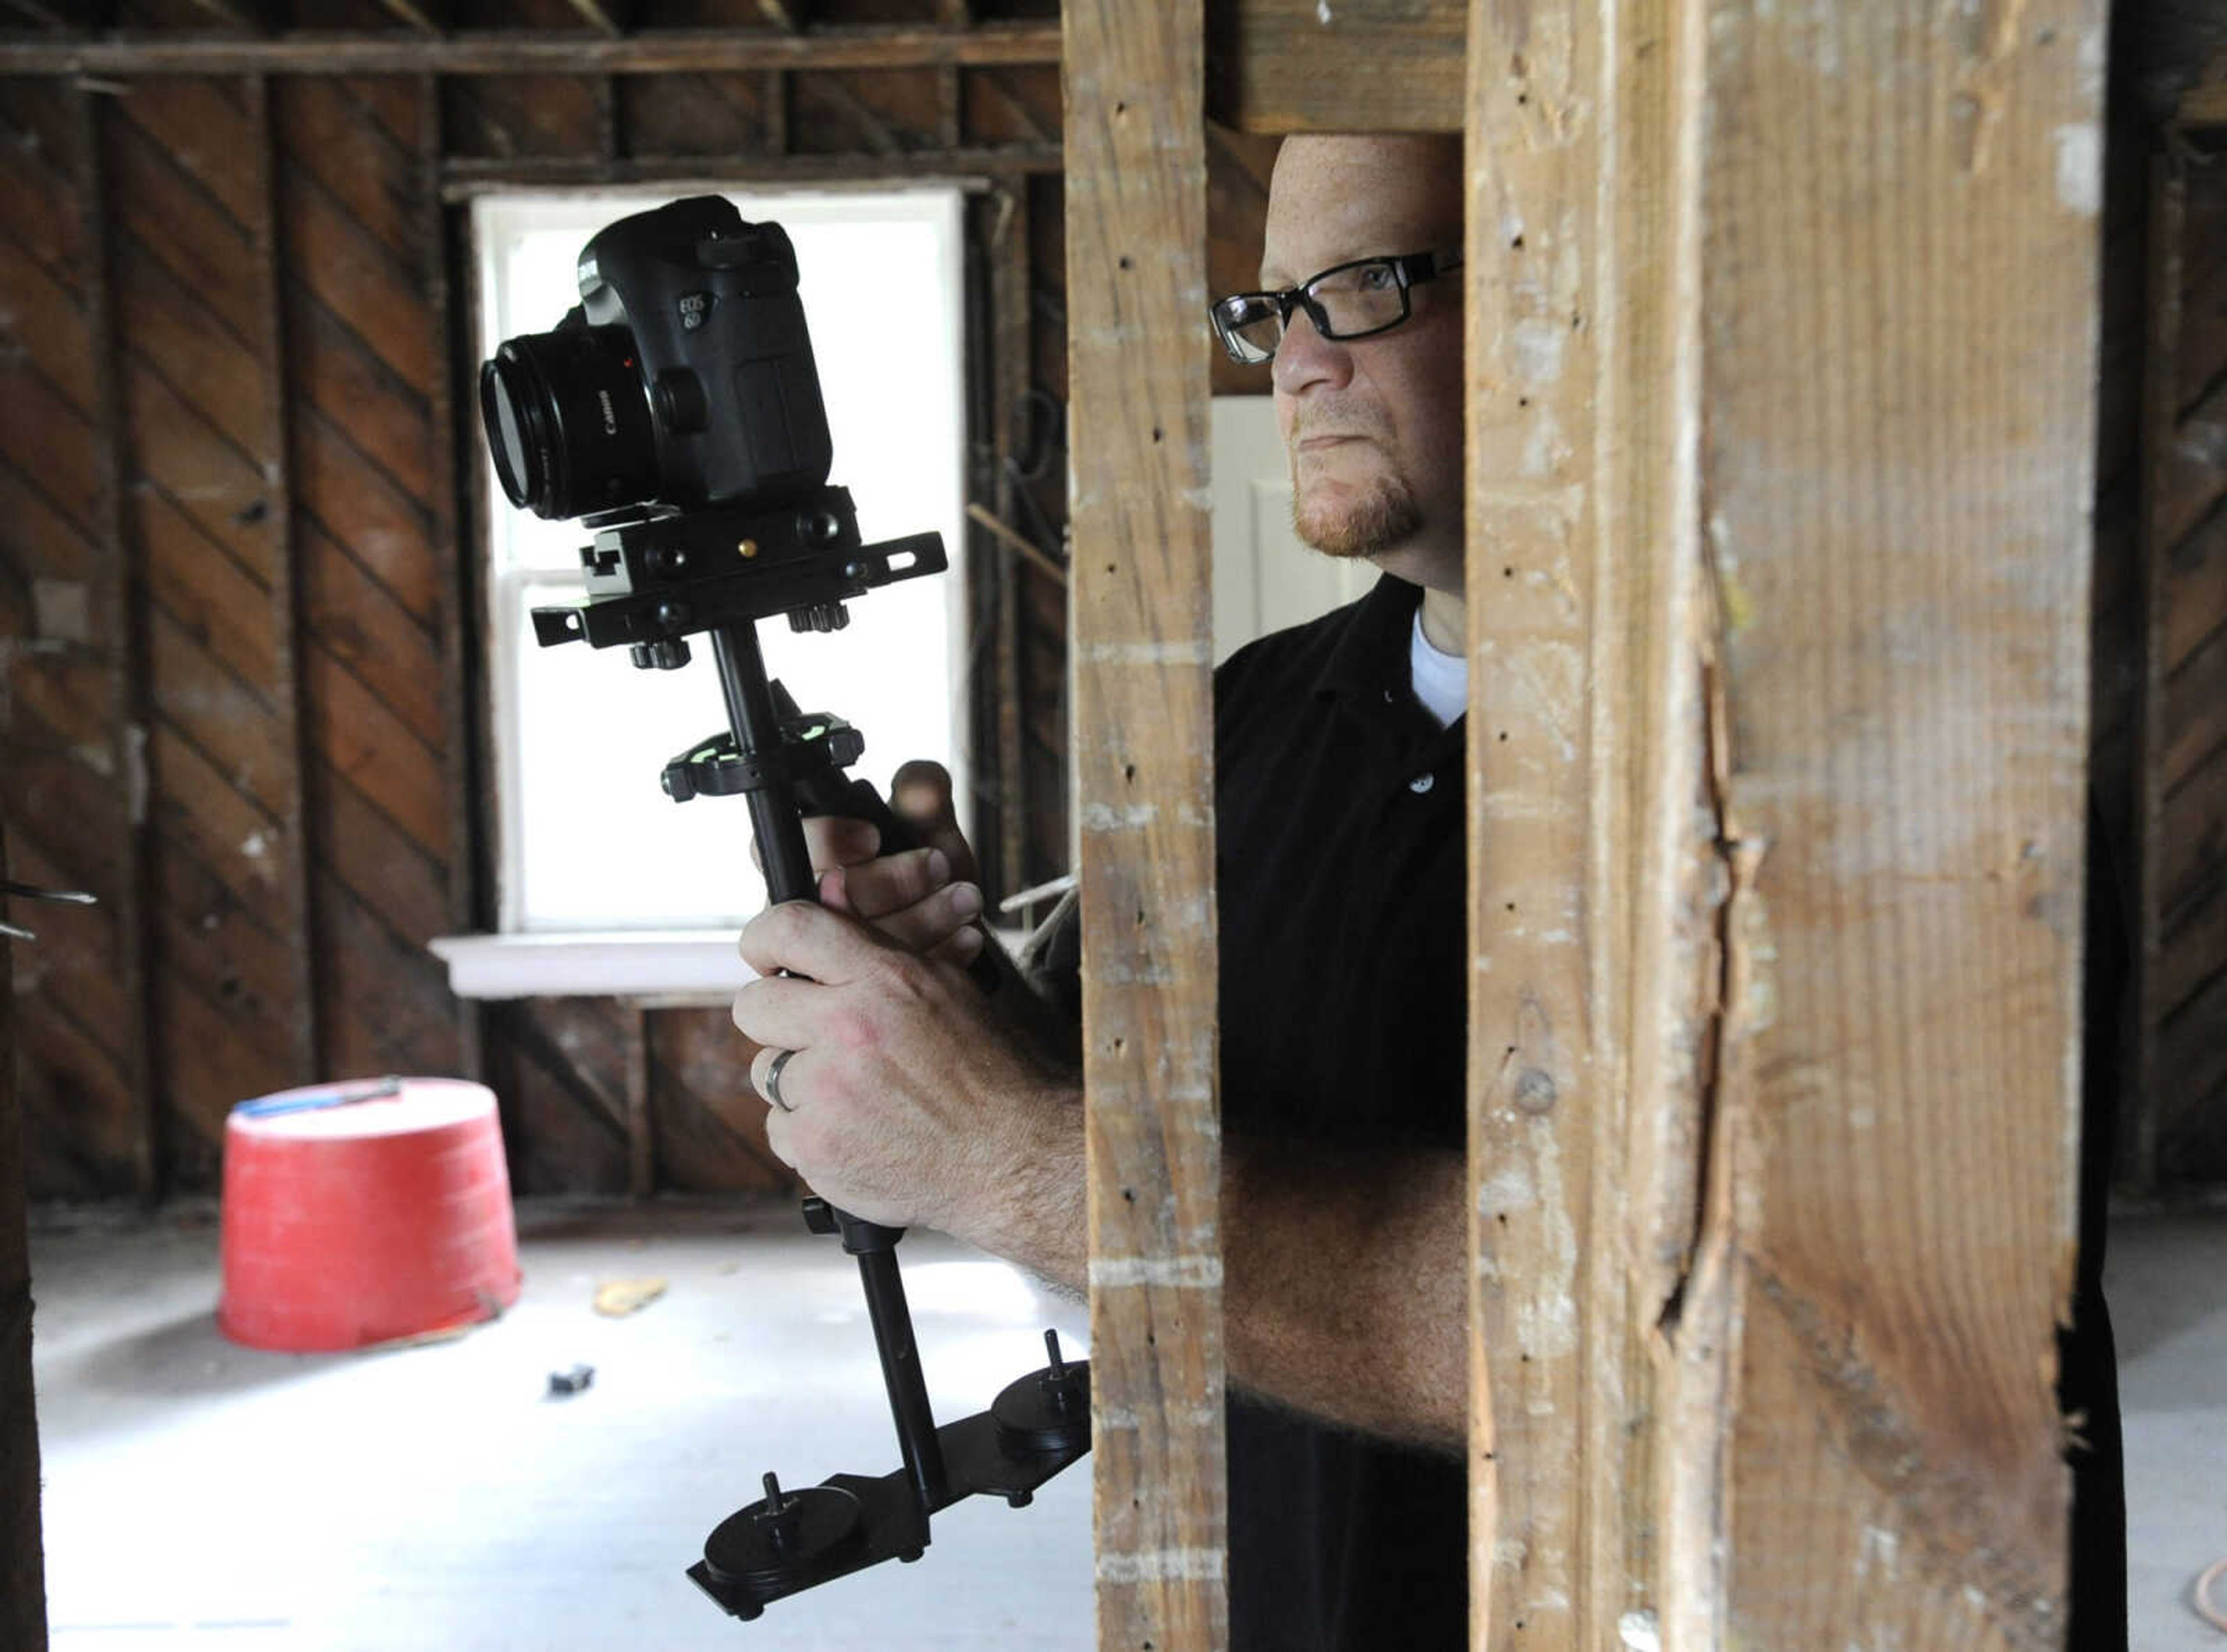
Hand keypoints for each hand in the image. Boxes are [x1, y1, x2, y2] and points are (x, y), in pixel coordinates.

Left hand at [732, 900, 1080, 1246]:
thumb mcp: (945, 986)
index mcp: (884, 979)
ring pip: (765, 1070)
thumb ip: (877, 942)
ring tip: (854, 1092)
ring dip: (799, 1080)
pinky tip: (855, 1131)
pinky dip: (809, 1132)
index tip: (767, 958)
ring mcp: (826, 1092)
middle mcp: (849, 1029)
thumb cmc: (988, 1068)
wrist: (1014, 1155)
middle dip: (779, 1018)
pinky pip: (778, 1126)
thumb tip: (829, 887)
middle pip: (753, 1005)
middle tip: (815, 1036)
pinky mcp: (815, 1147)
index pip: (788, 930)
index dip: (765, 940)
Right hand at [791, 760, 985, 964]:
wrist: (959, 937)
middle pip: (821, 900)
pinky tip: (966, 937)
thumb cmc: (932, 877)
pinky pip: (884, 982)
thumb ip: (922, 794)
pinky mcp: (859, 992)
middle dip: (888, 881)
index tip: (873, 837)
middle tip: (938, 866)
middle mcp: (808, 911)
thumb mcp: (931, 830)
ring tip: (964, 900)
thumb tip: (918, 787)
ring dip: (919, 918)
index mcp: (809, 863)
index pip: (786, 845)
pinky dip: (934, 955)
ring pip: (854, 945)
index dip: (826, 840)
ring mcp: (830, 956)